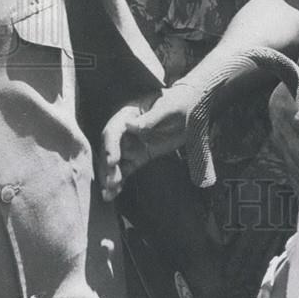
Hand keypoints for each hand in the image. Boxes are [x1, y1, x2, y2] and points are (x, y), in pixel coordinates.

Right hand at [99, 84, 195, 200]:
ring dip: (110, 177)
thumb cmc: (178, 102)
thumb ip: (150, 118)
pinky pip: (126, 169)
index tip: (112, 161)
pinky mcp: (139, 155)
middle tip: (110, 182)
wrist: (191, 109)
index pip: (114, 130)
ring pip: (116, 162)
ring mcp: (132, 144)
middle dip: (108, 166)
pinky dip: (120, 181)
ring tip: (108, 194)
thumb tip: (130, 126)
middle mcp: (125, 130)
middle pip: (110, 149)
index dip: (111, 146)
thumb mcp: (167, 108)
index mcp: (129, 114)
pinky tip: (112, 194)